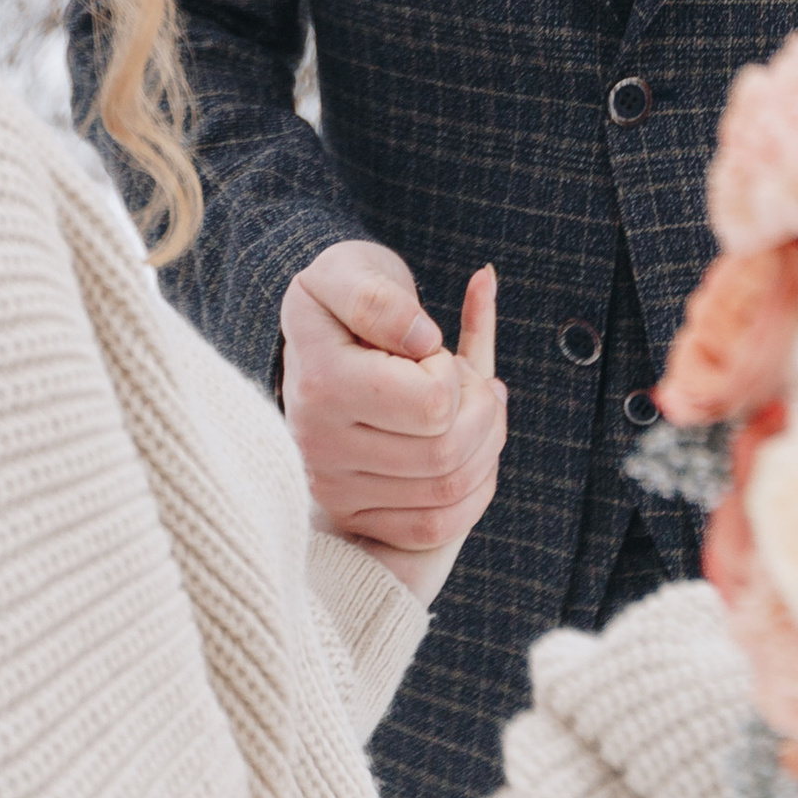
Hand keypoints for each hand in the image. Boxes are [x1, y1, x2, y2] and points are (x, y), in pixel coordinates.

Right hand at [282, 241, 505, 606]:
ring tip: (475, 406)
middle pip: (447, 454)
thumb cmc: (341, 297)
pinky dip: (472, 493)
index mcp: (321, 384)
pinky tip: (474, 450)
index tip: (434, 350)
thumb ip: (380, 300)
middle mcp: (320, 445)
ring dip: (485, 445)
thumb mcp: (349, 271)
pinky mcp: (351, 511)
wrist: (312, 338)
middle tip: (472, 378)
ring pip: (447, 491)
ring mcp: (333, 485)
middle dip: (481, 410)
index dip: (455, 373)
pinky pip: (433, 527)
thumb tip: (422, 342)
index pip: (433, 404)